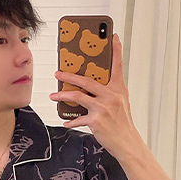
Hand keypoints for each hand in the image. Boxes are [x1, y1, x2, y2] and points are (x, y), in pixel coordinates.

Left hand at [50, 33, 137, 157]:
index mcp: (118, 89)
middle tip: (58, 74)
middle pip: (87, 81)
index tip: (113, 37)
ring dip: (63, 96)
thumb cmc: (123, 123)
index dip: (116, 51)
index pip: (118, 66)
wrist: (127, 142)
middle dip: (69, 76)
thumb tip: (93, 89)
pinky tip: (66, 122)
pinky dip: (71, 121)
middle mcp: (111, 96)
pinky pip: (79, 119)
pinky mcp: (96, 121)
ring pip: (78, 97)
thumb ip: (109, 93)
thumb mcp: (121, 103)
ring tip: (53, 96)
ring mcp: (103, 108)